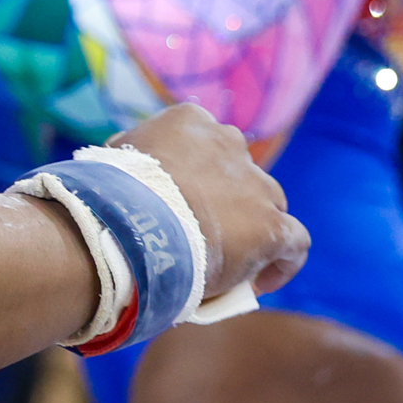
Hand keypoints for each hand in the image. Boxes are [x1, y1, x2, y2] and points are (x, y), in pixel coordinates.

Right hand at [109, 102, 308, 300]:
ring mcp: (256, 185)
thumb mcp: (114, 162)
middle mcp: (229, 143)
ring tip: (229, 264)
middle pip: (239, 173)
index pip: (204, 145)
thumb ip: (131, 164)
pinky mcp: (272, 225)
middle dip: (228, 201)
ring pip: (268, 205)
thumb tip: (124, 182)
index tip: (182, 204)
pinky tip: (260, 282)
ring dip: (253, 229)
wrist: (129, 225)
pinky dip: (282, 261)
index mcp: (190, 121)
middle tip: (201, 235)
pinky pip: (294, 242)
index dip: (198, 176)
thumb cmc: (108, 196)